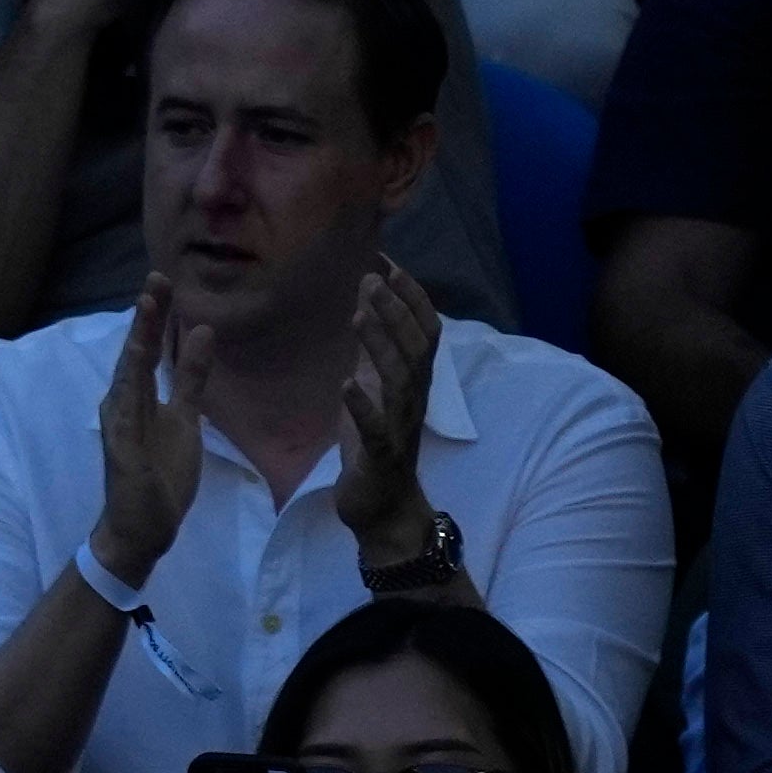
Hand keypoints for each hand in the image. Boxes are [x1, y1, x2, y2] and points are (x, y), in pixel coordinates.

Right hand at [89, 279, 208, 584]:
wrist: (143, 528)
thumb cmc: (161, 475)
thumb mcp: (187, 417)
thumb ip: (191, 377)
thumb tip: (201, 332)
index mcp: (141, 397)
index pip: (150, 350)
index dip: (157, 317)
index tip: (165, 283)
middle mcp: (125, 404)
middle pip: (138, 353)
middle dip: (147, 317)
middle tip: (158, 278)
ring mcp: (120, 425)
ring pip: (130, 373)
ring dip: (138, 339)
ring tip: (148, 305)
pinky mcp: (121, 446)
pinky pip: (127, 409)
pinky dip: (132, 383)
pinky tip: (136, 358)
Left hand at [330, 260, 445, 557]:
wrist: (383, 508)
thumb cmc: (377, 446)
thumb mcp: (374, 391)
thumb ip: (374, 352)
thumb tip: (366, 305)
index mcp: (414, 381)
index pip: (425, 330)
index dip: (411, 297)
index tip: (389, 264)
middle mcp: (415, 398)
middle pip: (415, 345)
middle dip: (395, 310)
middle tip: (372, 278)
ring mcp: (400, 426)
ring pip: (398, 378)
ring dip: (379, 343)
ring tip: (357, 314)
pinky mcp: (381, 456)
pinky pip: (376, 428)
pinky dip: (362, 406)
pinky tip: (346, 384)